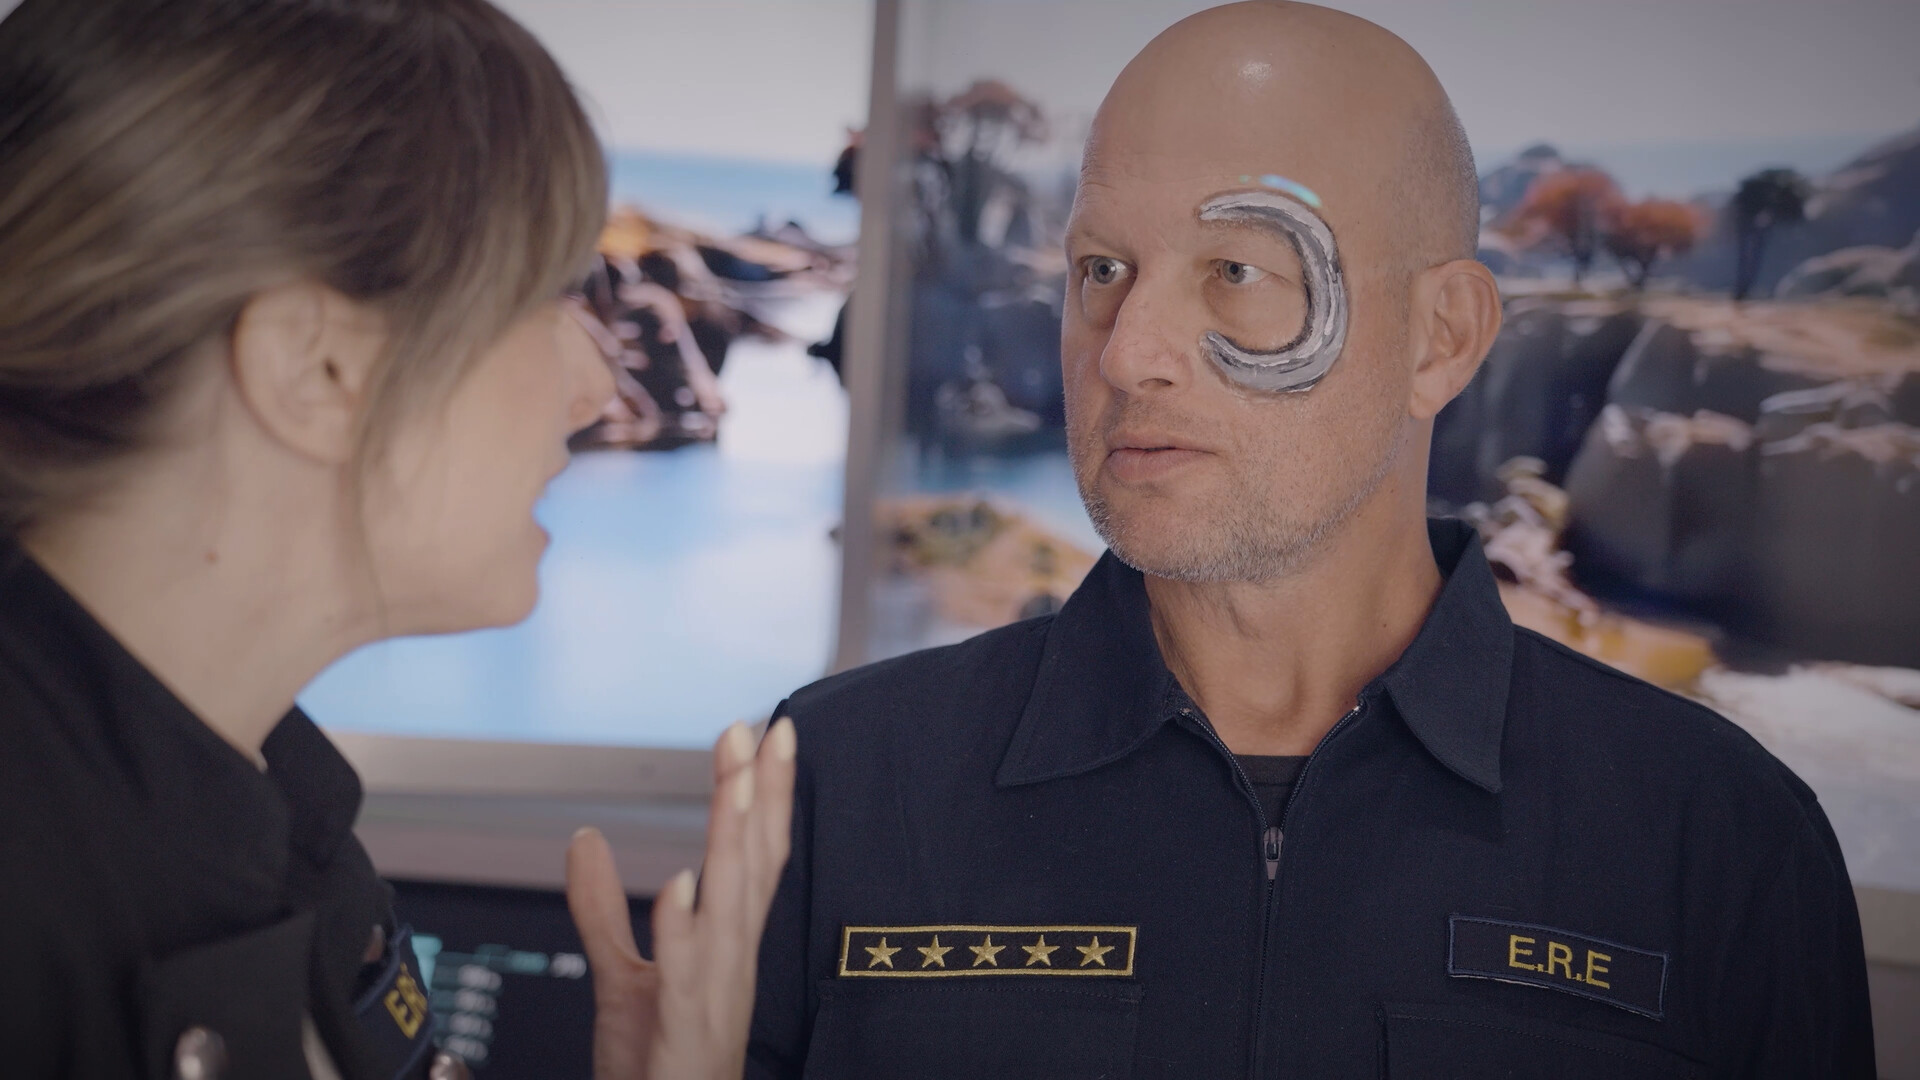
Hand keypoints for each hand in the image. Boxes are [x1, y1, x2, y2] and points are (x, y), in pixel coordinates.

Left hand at [566, 718, 797, 1078]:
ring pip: (731, 903)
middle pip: (755, 863)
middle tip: (761, 730)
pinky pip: (686, 971)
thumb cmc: (656, 1062)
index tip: (770, 735)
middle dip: (760, 795)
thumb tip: (587, 839)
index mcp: (725, 942)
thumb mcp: (620, 974)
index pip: (755, 853)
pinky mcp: (686, 1025)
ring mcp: (715, 990)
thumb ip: (602, 907)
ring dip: (733, 840)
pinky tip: (682, 884)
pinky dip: (685, 928)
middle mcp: (732, 957)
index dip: (766, 794)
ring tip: (734, 782)